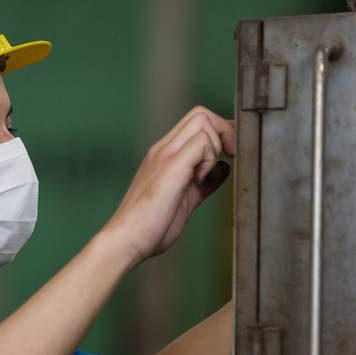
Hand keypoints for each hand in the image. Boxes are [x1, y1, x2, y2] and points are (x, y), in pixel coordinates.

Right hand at [103, 107, 234, 264]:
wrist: (126, 241)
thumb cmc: (149, 227)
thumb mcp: (184, 200)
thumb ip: (203, 183)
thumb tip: (222, 170)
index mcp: (164, 156)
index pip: (195, 123)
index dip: (220, 133)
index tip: (229, 155)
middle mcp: (163, 150)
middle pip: (200, 113)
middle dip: (224, 131)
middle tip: (229, 157)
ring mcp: (165, 155)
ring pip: (202, 120)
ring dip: (216, 144)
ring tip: (208, 174)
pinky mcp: (170, 166)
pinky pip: (201, 142)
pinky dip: (210, 159)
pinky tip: (200, 181)